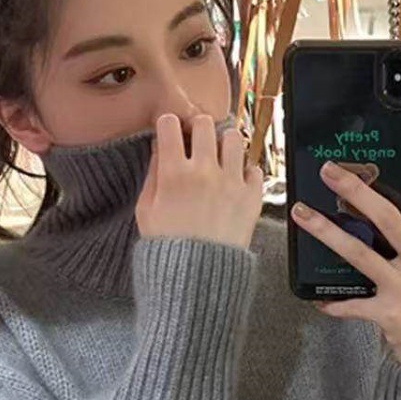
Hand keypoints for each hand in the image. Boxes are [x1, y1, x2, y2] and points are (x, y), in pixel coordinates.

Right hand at [137, 114, 263, 250]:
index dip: (169, 124)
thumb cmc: (168, 247)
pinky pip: (254, 168)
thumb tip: (159, 148)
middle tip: (197, 141)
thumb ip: (153, 175)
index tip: (171, 132)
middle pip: (205, 123)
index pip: (170, 124)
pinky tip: (234, 182)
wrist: (198, 276)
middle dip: (198, 127)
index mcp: (174, 173)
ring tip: (220, 157)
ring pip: (234, 137)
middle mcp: (205, 171)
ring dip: (225, 143)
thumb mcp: (146, 211)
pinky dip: (245, 171)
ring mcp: (231, 182)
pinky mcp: (251, 196)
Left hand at [291, 128, 400, 377]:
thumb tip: (384, 208)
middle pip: (389, 217)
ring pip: (359, 253)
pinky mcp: (389, 313)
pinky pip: (353, 302)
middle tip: (329, 171)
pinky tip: (318, 299)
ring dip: (326, 232)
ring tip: (301, 213)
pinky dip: (334, 301)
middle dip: (355, 191)